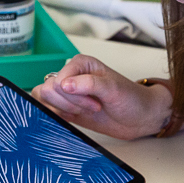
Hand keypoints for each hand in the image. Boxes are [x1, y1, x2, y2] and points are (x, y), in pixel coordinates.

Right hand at [31, 54, 169, 139]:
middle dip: (69, 103)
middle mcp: (71, 76)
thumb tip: (64, 84)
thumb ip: (89, 84)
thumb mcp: (113, 89)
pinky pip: (46, 109)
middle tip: (93, 106)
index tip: (95, 100)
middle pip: (49, 89)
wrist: (140, 118)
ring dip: (63, 110)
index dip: (73, 94)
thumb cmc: (131, 99)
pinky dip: (56, 116)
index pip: (59, 79)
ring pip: (44, 99)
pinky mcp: (66, 108)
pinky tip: (74, 118)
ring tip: (85, 111)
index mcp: (80, 64)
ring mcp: (67, 93)